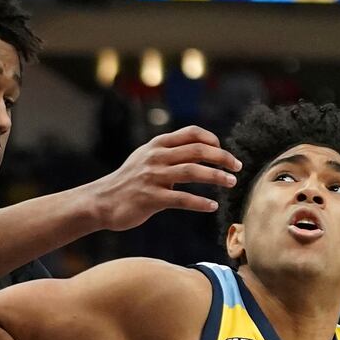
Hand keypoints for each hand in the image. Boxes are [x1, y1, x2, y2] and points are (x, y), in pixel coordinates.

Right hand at [94, 126, 241, 230]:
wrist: (102, 201)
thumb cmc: (129, 181)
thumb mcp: (146, 158)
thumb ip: (169, 153)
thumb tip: (199, 150)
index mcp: (157, 145)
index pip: (191, 133)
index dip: (212, 139)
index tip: (223, 151)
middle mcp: (156, 157)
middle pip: (197, 151)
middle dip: (221, 157)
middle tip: (237, 167)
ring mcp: (153, 177)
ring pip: (192, 172)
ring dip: (215, 177)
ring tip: (231, 183)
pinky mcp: (151, 198)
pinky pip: (181, 199)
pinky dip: (200, 203)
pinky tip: (212, 206)